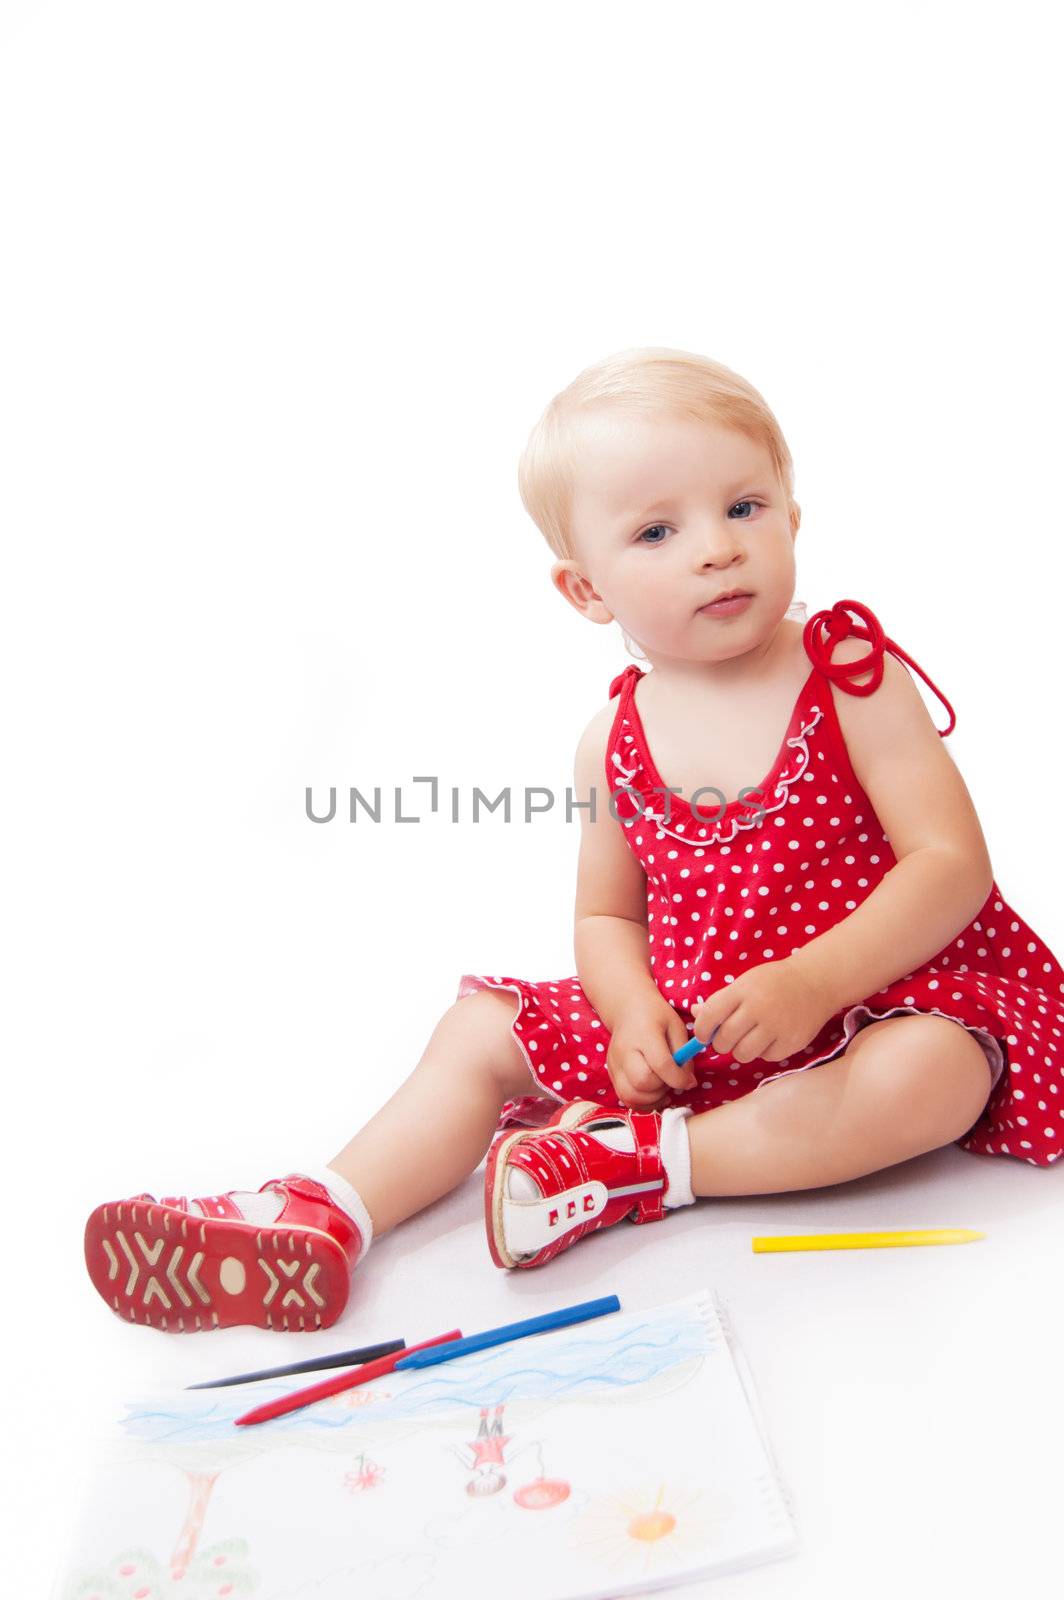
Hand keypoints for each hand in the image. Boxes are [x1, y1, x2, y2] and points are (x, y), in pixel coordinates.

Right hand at [606, 997, 698, 1109]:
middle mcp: (624, 1051)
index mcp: (644, 1034)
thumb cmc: (656, 1016)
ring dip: (652, 1099)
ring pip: (630, 1096)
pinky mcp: (611, 1074)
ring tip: (662, 1088)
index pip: (661, 1064)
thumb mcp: (676, 1027)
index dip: (678, 1078)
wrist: (627, 1008)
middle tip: (671, 1080)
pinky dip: (642, 1102)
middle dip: (662, 1088)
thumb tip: (688, 1082)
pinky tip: (653, 1093)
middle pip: (642, 1083)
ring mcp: (614, 1064)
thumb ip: (684, 1055)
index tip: (688, 1080)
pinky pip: (625, 1098)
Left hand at [691, 954, 834, 1064]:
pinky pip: (765, 1057)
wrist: (815, 981)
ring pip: (743, 1054)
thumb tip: (695, 1014)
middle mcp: (759, 1008)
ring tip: (749, 1038)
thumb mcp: (745, 983)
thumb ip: (720, 1000)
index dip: (702, 1030)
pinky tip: (771, 1037)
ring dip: (741, 1050)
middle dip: (721, 1043)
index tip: (703, 1035)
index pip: (710, 1015)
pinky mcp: (791, 1042)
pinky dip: (764, 1052)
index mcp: (743, 991)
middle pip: (724, 1040)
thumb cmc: (774, 982)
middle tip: (727, 1038)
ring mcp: (776, 1027)